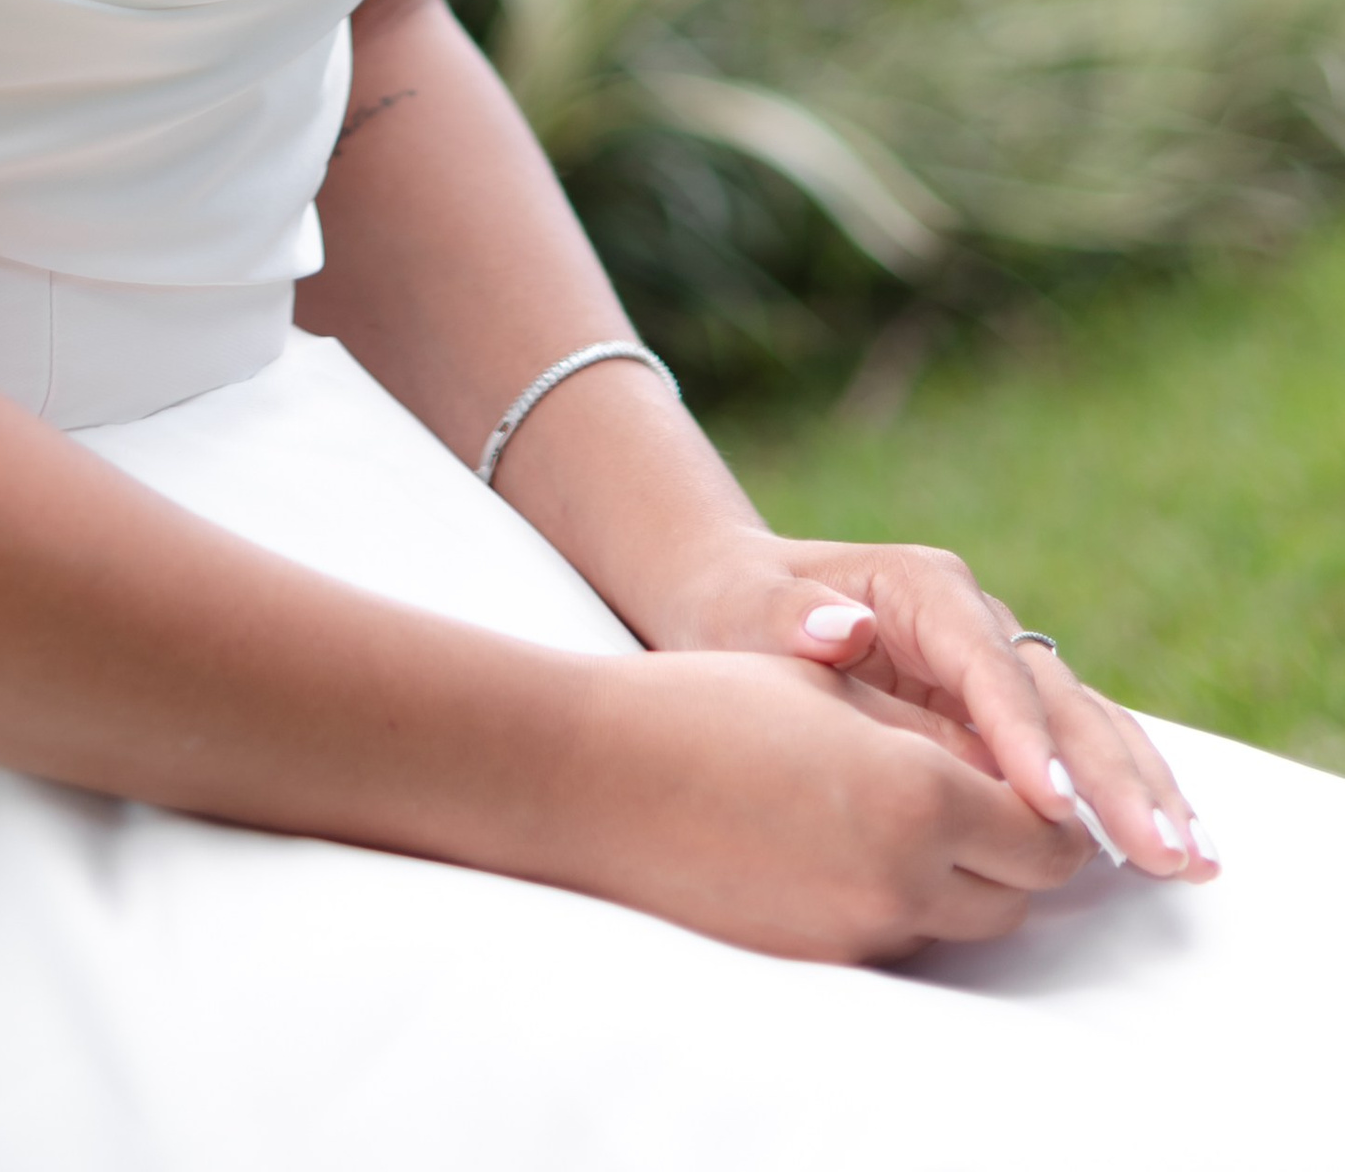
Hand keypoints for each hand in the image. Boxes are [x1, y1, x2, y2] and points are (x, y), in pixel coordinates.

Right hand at [552, 645, 1094, 962]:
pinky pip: (895, 936)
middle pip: (1018, 894)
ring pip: (961, 922)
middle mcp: (905, 881)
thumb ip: (930, 732)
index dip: (1057, 806)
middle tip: (996, 799)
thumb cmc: (708, 705)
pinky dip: (900, 896)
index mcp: (920, 796)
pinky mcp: (818, 961)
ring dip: (963, 878)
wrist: (596, 778)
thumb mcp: (828, 690)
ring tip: (916, 816)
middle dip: (1018, 848)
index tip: (1044, 780)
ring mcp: (860, 933)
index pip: (1046, 832)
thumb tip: (1003, 767)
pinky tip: (850, 843)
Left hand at [647, 528, 1216, 886]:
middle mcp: (978, 617)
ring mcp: (999, 661)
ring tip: (1193, 861)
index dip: (1022, 737)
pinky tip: (1167, 848)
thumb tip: (841, 629)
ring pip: (1088, 723)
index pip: (986, 666)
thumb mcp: (738, 609)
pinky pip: (1075, 749)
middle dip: (1113, 777)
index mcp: (924, 588)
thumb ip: (786, 619)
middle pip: (1060, 698)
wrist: (734, 596)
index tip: (1051, 805)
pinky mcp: (1005, 707)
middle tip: (1163, 852)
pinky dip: (1123, 794)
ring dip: (1142, 790)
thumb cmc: (732, 606)